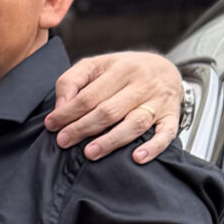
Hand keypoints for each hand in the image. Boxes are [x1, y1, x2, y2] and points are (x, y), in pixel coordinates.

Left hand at [46, 51, 181, 162]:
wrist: (165, 68)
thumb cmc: (124, 70)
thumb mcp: (96, 65)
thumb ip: (72, 81)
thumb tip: (60, 106)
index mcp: (121, 69)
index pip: (90, 95)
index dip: (68, 112)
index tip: (52, 125)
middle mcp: (142, 84)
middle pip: (109, 110)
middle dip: (83, 128)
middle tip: (64, 141)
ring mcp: (158, 101)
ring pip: (135, 123)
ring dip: (112, 140)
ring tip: (90, 153)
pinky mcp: (171, 116)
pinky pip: (166, 133)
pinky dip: (153, 147)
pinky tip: (137, 157)